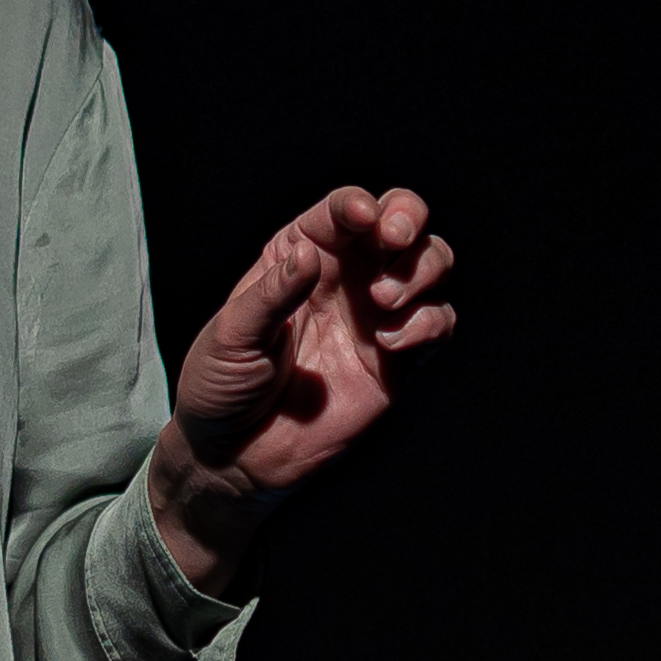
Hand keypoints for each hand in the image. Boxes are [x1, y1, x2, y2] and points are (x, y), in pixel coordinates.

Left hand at [148, 185, 455, 591]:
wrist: (236, 456)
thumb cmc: (222, 386)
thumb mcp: (231, 335)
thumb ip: (272, 294)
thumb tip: (311, 257)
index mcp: (300, 254)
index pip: (342, 210)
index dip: (358, 204)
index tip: (362, 217)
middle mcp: (346, 276)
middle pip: (402, 221)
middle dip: (408, 217)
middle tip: (393, 240)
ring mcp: (375, 316)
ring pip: (431, 264)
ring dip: (422, 268)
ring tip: (384, 300)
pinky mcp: (398, 360)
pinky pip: (438, 323)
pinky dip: (428, 322)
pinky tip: (388, 343)